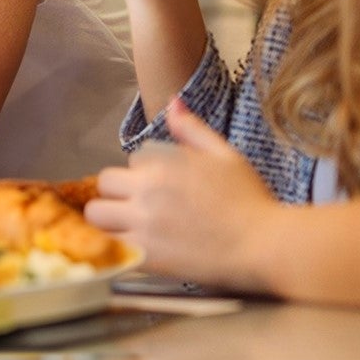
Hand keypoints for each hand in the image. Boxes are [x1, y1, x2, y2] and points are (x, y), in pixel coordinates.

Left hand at [85, 98, 277, 294]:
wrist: (263, 245)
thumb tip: (172, 103)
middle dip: (117, 193)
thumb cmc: (249, 199)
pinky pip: (108, 246)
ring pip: (96, 216)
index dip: (144, 173)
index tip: (161, 188)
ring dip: (108, 219)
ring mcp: (144, 225)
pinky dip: (113, 245)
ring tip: (129, 228)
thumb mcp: (224, 154)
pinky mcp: (146, 257)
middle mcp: (147, 191)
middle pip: (104, 185)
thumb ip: (192, 130)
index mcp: (164, 164)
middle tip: (137, 207)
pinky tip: (131, 248)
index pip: (131, 160)